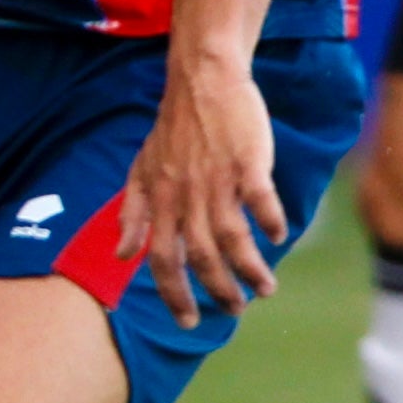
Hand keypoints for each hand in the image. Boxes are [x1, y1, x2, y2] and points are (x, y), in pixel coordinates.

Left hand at [115, 54, 284, 330]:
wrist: (202, 80)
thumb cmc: (174, 129)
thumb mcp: (140, 170)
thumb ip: (132, 214)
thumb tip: (122, 256)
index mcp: (160, 200)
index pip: (162, 259)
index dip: (173, 294)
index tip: (186, 322)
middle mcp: (186, 195)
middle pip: (202, 256)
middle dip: (218, 291)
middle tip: (235, 310)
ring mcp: (217, 178)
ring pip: (234, 237)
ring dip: (250, 268)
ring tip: (264, 289)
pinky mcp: (248, 161)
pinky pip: (261, 198)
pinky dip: (271, 220)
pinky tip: (280, 236)